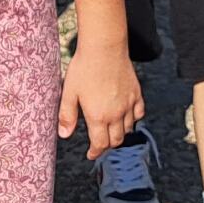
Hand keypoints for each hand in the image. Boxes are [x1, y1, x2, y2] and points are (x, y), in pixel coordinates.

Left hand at [59, 44, 143, 159]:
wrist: (104, 48)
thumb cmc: (84, 68)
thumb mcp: (69, 92)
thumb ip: (67, 115)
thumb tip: (64, 134)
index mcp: (98, 116)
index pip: (100, 144)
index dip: (95, 152)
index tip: (91, 154)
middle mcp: (116, 114)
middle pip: (116, 140)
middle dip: (107, 145)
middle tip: (99, 144)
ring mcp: (128, 104)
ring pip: (128, 128)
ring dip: (119, 133)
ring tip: (110, 130)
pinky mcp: (136, 93)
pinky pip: (139, 113)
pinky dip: (133, 119)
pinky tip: (125, 116)